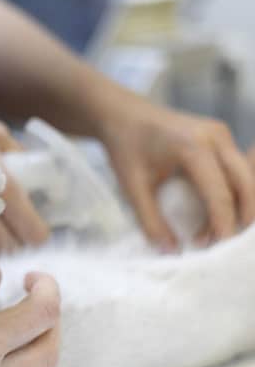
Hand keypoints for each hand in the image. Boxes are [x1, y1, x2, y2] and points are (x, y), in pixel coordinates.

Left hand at [102, 100, 254, 247]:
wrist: (123, 115)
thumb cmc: (126, 147)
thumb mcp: (133, 187)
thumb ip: (151, 221)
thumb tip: (170, 252)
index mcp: (193, 146)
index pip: (220, 194)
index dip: (222, 224)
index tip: (215, 249)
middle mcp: (215, 136)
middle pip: (245, 184)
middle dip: (240, 218)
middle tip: (219, 243)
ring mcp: (221, 134)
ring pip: (246, 177)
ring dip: (238, 207)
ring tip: (212, 231)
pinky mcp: (221, 137)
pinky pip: (237, 169)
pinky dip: (234, 193)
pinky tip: (215, 213)